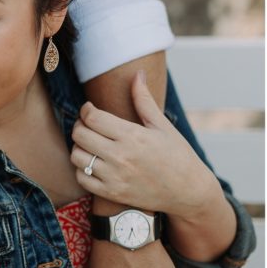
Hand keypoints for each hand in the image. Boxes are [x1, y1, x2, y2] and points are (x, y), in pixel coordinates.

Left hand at [70, 71, 219, 219]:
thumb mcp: (162, 126)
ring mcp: (115, 177)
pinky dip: (81, 169)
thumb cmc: (178, 156)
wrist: (189, 192)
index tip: (90, 109)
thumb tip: (137, 74)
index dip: (86, 110)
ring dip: (79, 147)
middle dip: (80, 126)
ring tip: (90, 144)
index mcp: (133, 136)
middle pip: (79, 135)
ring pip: (77, 156)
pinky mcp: (112, 193)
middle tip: (88, 125)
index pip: (92, 117)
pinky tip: (92, 163)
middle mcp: (121, 156)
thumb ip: (144, 100)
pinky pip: (82, 178)